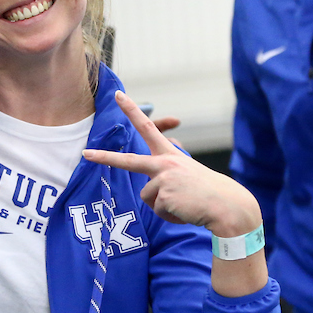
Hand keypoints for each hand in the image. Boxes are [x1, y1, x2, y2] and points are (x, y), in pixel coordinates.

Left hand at [82, 91, 259, 237]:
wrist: (227, 206)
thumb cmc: (208, 193)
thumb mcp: (187, 176)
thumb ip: (169, 176)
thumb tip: (155, 189)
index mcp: (170, 155)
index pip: (148, 128)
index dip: (132, 111)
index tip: (118, 96)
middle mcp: (165, 163)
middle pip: (129, 161)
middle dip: (105, 157)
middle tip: (85, 154)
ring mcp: (163, 178)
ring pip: (148, 198)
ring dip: (164, 207)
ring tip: (184, 204)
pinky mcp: (164, 195)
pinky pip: (158, 211)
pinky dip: (171, 216)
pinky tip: (185, 211)